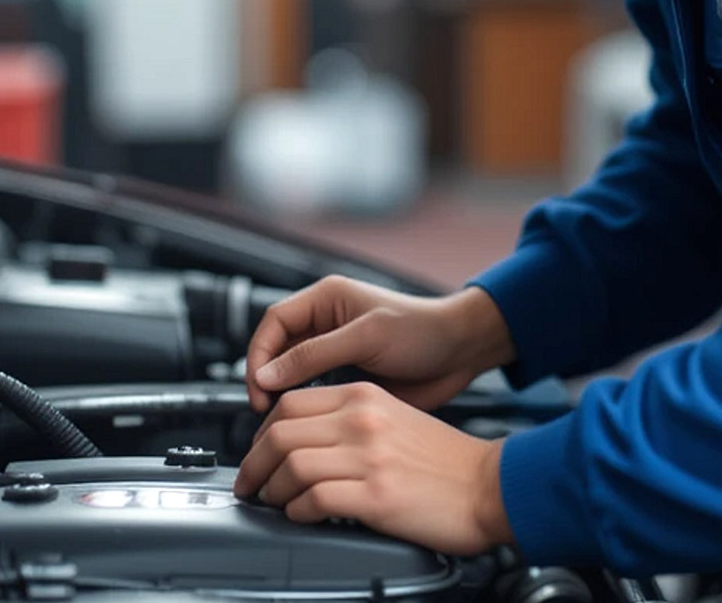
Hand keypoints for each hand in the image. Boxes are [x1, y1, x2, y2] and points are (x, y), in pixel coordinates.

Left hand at [233, 381, 513, 554]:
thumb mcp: (392, 417)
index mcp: (364, 396)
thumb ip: (349, 419)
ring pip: (290, 466)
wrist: (488, 484)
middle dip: (254, 464)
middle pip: (280, 432)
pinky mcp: (376, 495)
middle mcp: (362, 419)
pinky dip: (296, 512)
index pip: (290, 402)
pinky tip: (301, 516)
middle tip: (250, 483)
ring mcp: (368, 456)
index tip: (258, 451)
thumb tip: (302, 440)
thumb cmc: (444, 459)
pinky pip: (313, 500)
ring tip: (273, 504)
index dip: (262, 431)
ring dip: (271, 491)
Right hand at [245, 276, 515, 413]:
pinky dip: (304, 406)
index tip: (260, 387)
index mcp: (326, 298)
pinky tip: (306, 424)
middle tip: (265, 411)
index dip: (260, 353)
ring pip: (291, 371)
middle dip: (266, 376)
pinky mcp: (347, 376)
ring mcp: (336, 350)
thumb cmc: (422, 331)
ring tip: (280, 422)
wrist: (461, 352)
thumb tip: (268, 374)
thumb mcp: (366, 337)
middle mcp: (326, 321)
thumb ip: (315, 354)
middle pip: (277, 348)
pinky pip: (314, 390)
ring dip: (282, 394)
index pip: (274, 322)